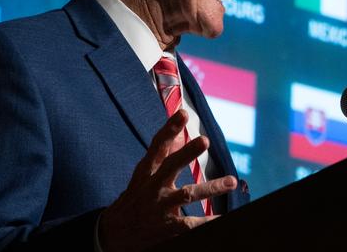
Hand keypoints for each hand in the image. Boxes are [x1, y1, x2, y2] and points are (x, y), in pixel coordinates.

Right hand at [97, 109, 237, 250]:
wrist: (114, 234)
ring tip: (232, 181)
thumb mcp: (144, 175)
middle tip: (205, 140)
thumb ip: (164, 154)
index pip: (157, 146)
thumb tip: (180, 131)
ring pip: (187, 194)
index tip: (183, 113)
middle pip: (170, 166)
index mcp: (147, 171)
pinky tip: (222, 217)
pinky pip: (190, 223)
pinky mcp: (166, 227)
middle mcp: (152, 187)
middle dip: (187, 153)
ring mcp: (159, 207)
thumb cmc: (135, 197)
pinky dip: (207, 221)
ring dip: (210, 188)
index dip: (169, 130)